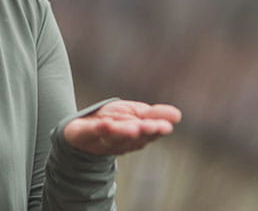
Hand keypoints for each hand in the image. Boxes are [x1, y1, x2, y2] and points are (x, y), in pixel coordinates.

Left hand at [63, 100, 181, 155]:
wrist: (80, 129)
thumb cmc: (113, 121)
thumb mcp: (136, 114)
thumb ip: (155, 115)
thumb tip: (177, 115)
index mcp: (135, 137)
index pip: (148, 134)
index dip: (156, 130)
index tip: (165, 126)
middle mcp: (119, 142)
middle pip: (132, 137)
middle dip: (141, 132)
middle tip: (150, 127)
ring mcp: (100, 141)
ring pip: (112, 138)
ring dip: (122, 133)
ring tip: (133, 127)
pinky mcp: (82, 136)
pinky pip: (90, 133)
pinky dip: (98, 129)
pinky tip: (105, 124)